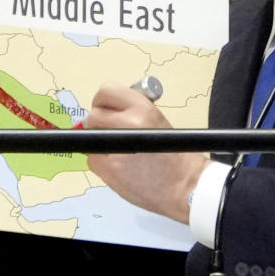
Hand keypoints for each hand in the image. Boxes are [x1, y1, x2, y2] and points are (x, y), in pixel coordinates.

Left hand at [86, 83, 209, 223]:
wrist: (184, 184)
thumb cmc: (172, 154)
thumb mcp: (156, 119)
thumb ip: (131, 111)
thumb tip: (105, 109)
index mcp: (142, 107)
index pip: (106, 91)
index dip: (103, 102)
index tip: (106, 110)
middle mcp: (129, 122)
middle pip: (94, 115)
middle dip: (99, 124)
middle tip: (110, 133)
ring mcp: (117, 146)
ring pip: (89, 137)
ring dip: (98, 143)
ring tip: (118, 152)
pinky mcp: (110, 168)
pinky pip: (92, 159)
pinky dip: (101, 162)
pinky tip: (119, 166)